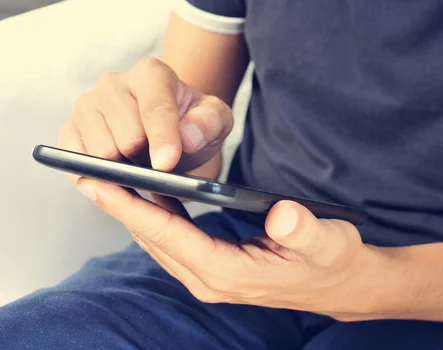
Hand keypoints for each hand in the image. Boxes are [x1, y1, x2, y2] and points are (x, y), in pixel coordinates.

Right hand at [59, 58, 233, 177]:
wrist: (173, 132)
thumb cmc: (193, 124)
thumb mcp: (216, 121)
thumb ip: (209, 123)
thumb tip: (188, 136)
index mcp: (151, 74)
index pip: (154, 107)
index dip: (162, 138)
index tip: (167, 164)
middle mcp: (113, 83)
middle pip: (126, 136)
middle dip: (147, 159)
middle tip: (162, 164)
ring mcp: (87, 105)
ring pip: (101, 152)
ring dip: (125, 170)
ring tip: (141, 164)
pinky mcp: (70, 129)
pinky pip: (75, 161)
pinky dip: (98, 178)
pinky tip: (118, 176)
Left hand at [76, 178, 387, 321]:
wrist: (339, 284)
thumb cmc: (332, 260)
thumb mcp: (327, 241)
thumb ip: (303, 229)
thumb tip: (282, 213)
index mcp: (231, 272)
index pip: (171, 237)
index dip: (135, 210)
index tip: (102, 185)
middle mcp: (212, 279)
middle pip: (154, 239)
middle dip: (121, 207)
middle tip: (89, 172)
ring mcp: (210, 276)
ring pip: (159, 240)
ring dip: (133, 211)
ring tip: (108, 178)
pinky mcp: (214, 267)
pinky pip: (174, 240)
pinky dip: (155, 216)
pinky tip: (149, 192)